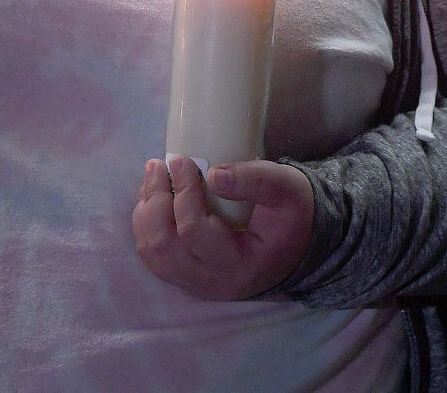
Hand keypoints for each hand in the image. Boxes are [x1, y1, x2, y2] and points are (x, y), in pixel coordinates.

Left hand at [132, 155, 314, 299]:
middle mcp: (213, 283)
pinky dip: (148, 227)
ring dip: (146, 214)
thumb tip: (212, 175)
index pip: (194, 232)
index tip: (182, 160)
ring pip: (153, 255)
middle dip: (155, 201)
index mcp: (239, 265)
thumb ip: (255, 181)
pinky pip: (156, 257)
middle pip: (164, 247)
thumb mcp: (287, 190)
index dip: (183, 193)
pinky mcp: (189, 278)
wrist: (300, 244)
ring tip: (153, 178)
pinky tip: (155, 200)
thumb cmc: (295, 215)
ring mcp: (198, 284)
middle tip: (158, 166)